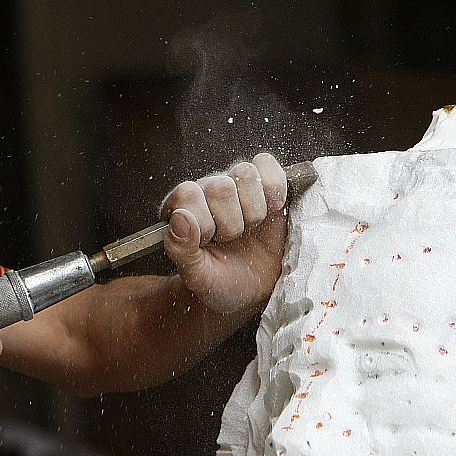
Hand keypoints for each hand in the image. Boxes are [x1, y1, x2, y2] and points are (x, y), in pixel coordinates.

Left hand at [160, 152, 287, 314]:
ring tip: (250, 228)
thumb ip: (180, 249)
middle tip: (230, 240)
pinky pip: (267, 164)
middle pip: (219, 186)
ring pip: (244, 173)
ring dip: (252, 209)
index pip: (187, 193)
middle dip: (230, 223)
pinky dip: (274, 188)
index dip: (202, 221)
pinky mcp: (265, 183)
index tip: (207, 242)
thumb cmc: (220, 281)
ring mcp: (236, 185)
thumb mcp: (196, 275)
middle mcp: (207, 191)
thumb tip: (180, 219)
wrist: (252, 291)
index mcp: (183, 208)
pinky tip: (273, 210)